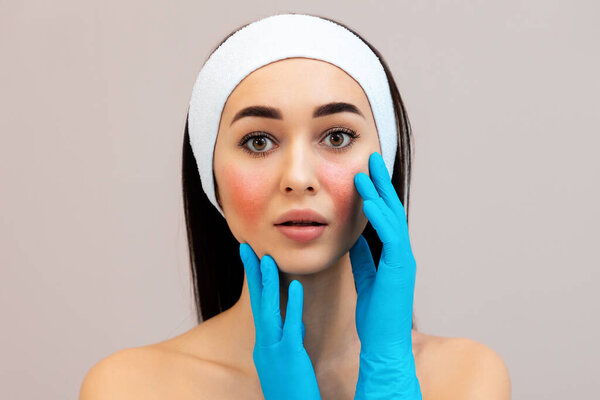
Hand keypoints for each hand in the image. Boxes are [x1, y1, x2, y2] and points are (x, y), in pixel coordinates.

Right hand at [239, 243, 320, 399]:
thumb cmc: (290, 393)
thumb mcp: (285, 363)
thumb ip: (288, 342)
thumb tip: (296, 326)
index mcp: (263, 345)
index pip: (258, 306)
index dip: (255, 282)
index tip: (253, 259)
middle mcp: (263, 344)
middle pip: (256, 302)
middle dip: (252, 274)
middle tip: (247, 247)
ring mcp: (273, 350)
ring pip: (268, 310)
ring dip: (266, 283)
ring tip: (267, 257)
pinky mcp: (289, 356)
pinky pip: (290, 326)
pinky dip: (291, 305)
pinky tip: (294, 286)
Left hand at [350, 152, 421, 398]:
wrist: (384, 344)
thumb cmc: (376, 315)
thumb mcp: (365, 277)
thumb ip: (363, 256)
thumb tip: (355, 237)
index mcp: (392, 254)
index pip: (383, 216)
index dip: (375, 193)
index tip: (364, 172)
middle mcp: (401, 253)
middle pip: (391, 211)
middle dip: (380, 184)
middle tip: (371, 158)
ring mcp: (403, 260)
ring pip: (392, 219)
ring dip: (379, 194)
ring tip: (365, 173)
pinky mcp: (400, 270)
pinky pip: (391, 238)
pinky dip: (380, 218)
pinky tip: (367, 202)